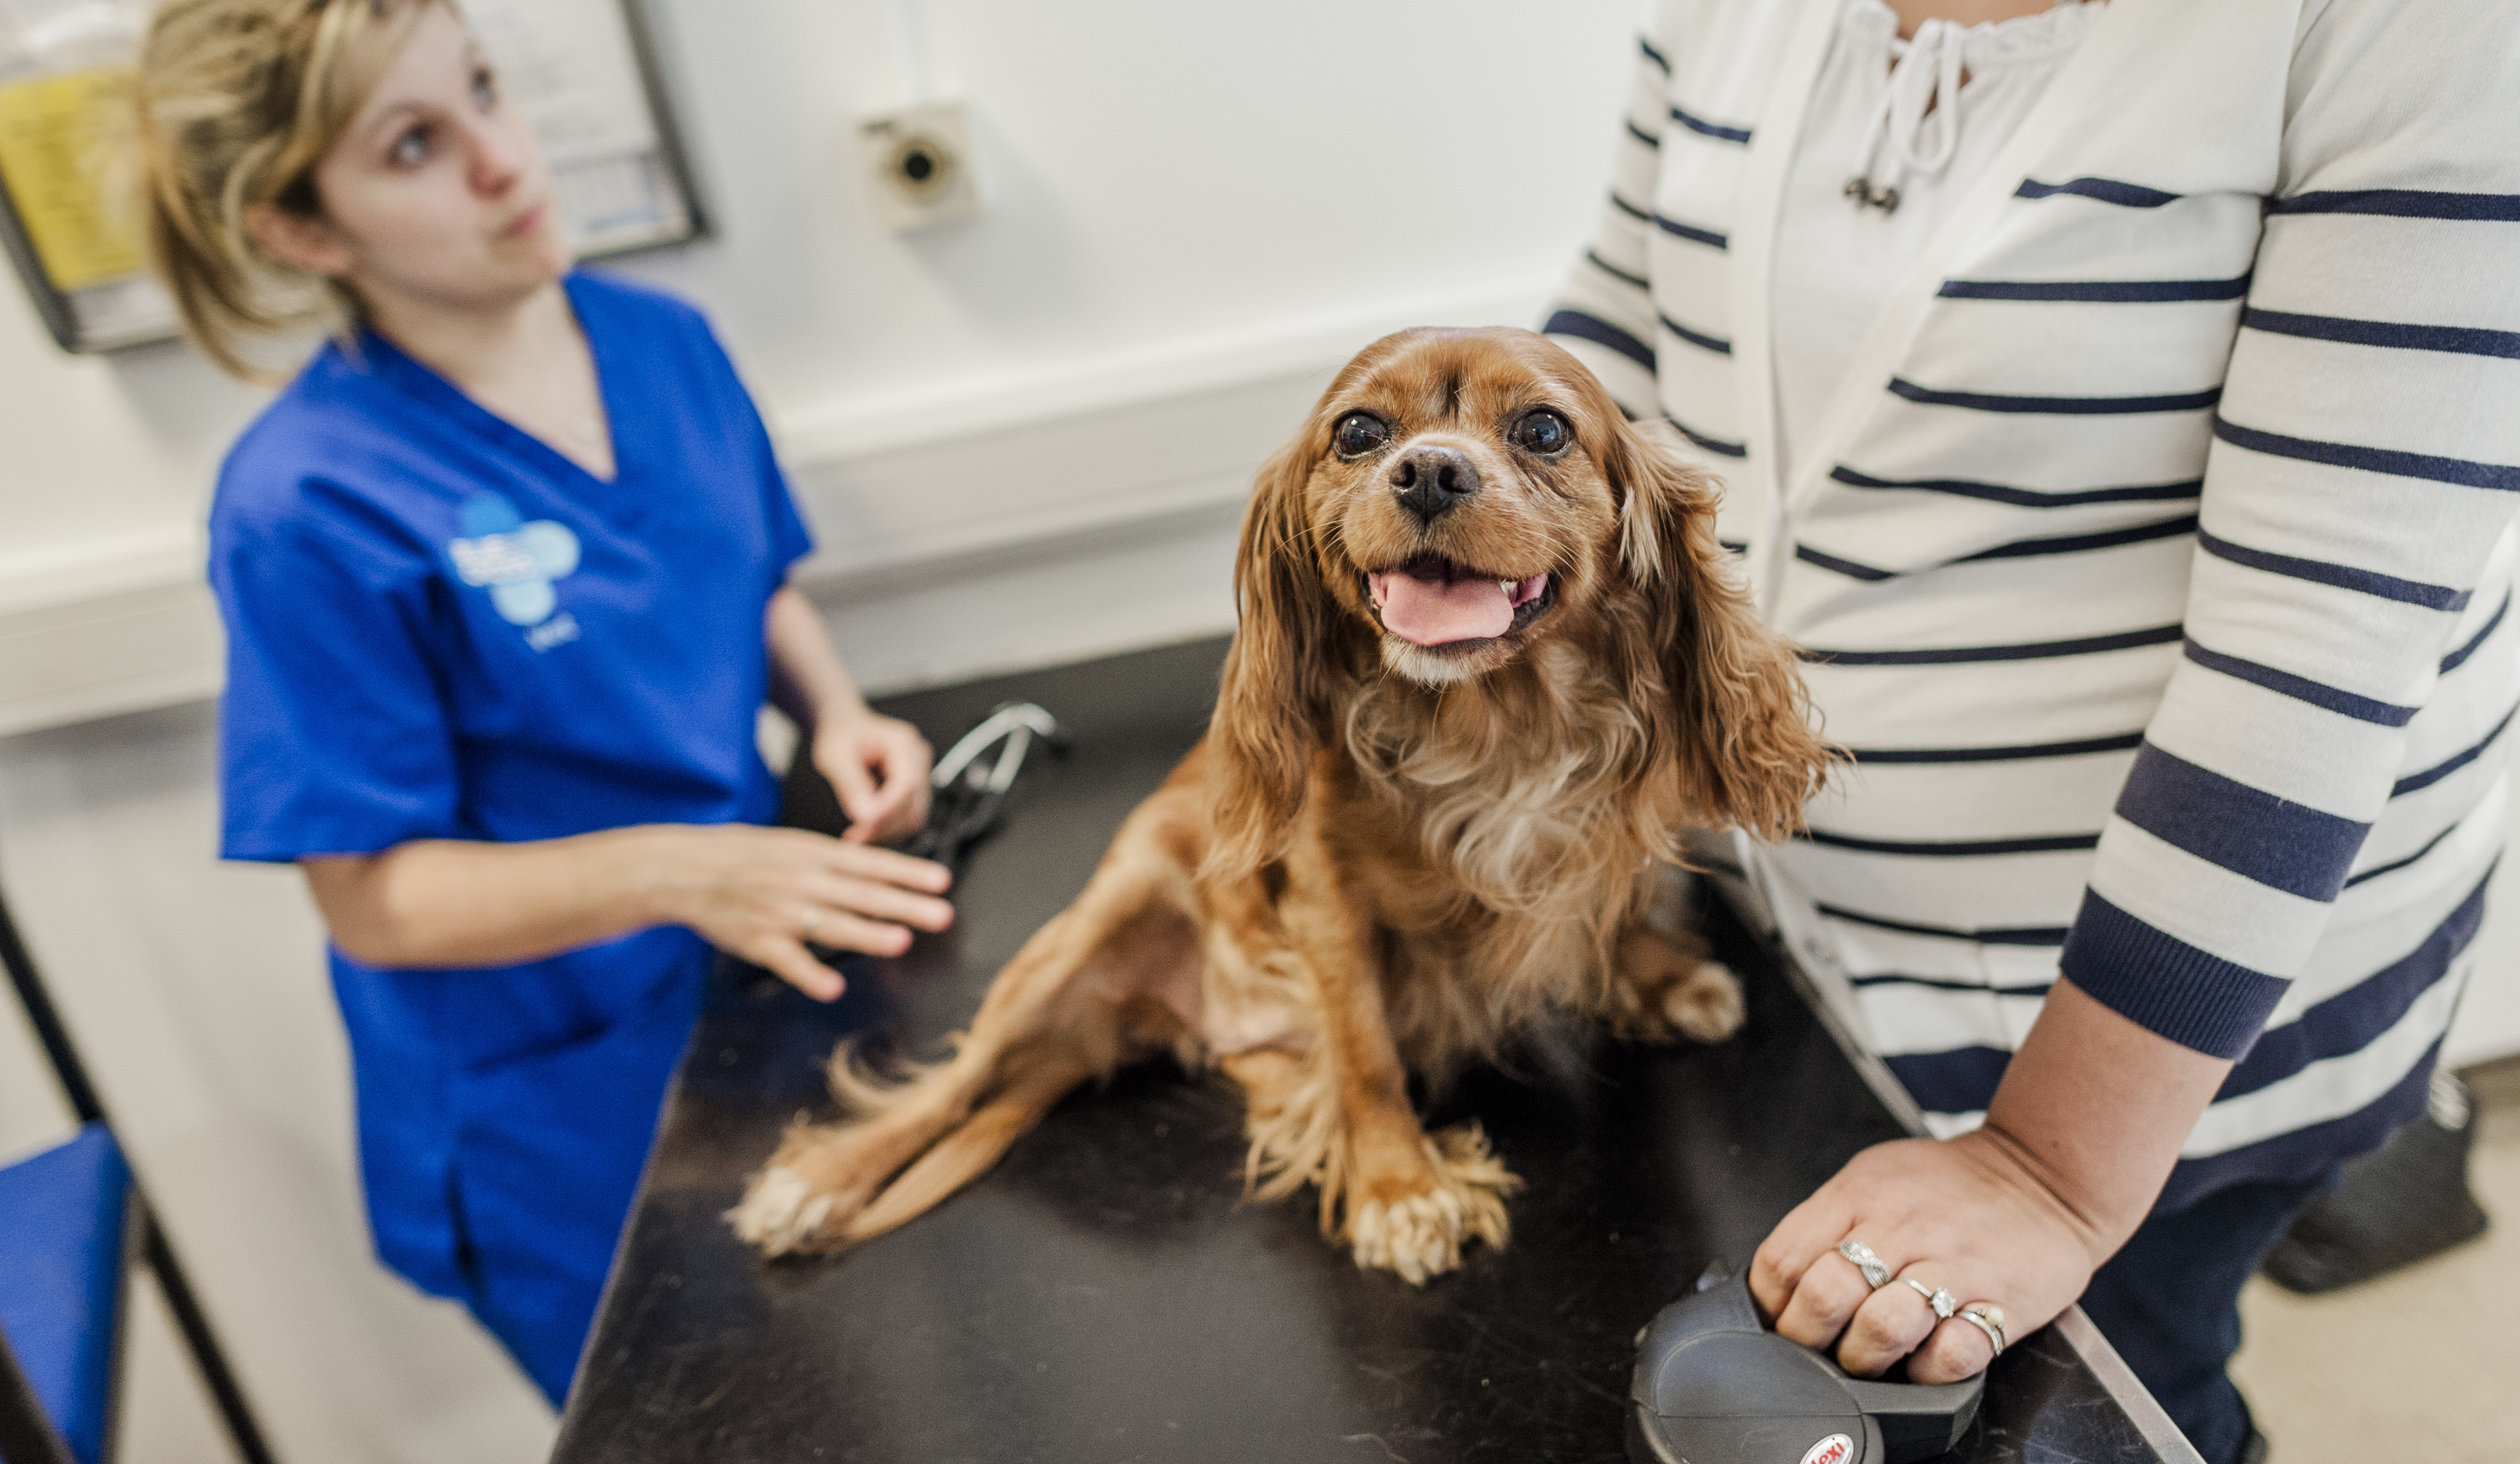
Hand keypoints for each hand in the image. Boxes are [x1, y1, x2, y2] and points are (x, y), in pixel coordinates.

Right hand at [656, 825, 951, 999]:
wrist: (684, 869)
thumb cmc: (743, 855)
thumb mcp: (792, 844)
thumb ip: (834, 860)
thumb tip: (880, 870)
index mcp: (812, 854)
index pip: (871, 864)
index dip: (908, 873)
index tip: (941, 882)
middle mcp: (800, 881)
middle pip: (861, 894)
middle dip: (904, 905)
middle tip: (941, 914)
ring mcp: (780, 912)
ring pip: (831, 925)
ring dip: (867, 934)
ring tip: (900, 941)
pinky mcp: (758, 941)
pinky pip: (789, 961)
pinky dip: (810, 975)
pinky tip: (833, 988)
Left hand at [812, 707, 933, 844]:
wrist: (846, 728)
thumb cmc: (841, 735)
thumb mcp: (835, 756)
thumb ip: (851, 783)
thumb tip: (865, 815)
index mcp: (903, 743)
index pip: (907, 784)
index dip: (887, 810)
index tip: (863, 824)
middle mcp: (918, 760)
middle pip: (913, 806)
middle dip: (884, 826)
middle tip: (854, 837)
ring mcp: (919, 776)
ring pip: (914, 818)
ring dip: (887, 832)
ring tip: (857, 836)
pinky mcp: (913, 791)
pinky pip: (907, 818)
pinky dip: (888, 829)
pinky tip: (866, 830)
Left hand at [1749, 1129, 2106, 1382]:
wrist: (2042, 1175)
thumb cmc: (1949, 1185)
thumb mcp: (1873, 1178)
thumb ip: (1826, 1223)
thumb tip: (1777, 1281)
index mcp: (1858, 1197)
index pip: (1782, 1261)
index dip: (1770, 1305)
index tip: (1780, 1322)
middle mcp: (1899, 1228)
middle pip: (1823, 1296)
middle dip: (1807, 1339)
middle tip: (1819, 1348)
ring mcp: (1951, 1266)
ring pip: (1880, 1329)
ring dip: (1864, 1358)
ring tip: (1870, 1358)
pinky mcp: (2000, 1305)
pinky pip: (1950, 1355)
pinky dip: (1929, 1370)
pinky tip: (1924, 1357)